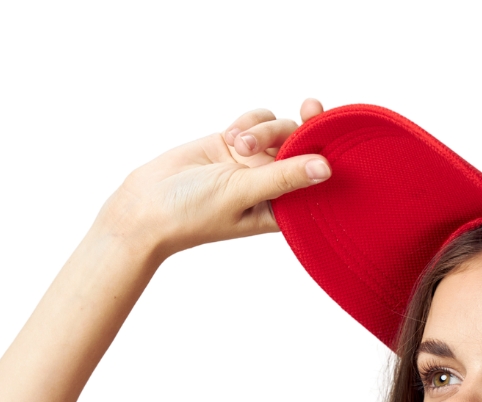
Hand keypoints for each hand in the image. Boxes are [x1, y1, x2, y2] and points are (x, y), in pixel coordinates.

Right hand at [100, 98, 328, 257]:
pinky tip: (230, 137)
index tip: (333, 127)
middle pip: (304, 148)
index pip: (317, 180)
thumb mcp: (244, 193)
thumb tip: (326, 169)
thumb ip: (283, 177)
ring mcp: (256, 164)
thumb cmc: (195, 213)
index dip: (330, 152)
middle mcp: (274, 186)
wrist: (148, 204)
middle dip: (303, 130)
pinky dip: (248, 122)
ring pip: (279, 130)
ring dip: (263, 129)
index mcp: (284, 209)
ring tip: (238, 145)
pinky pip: (257, 120)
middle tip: (310, 107)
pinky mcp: (236, 145)